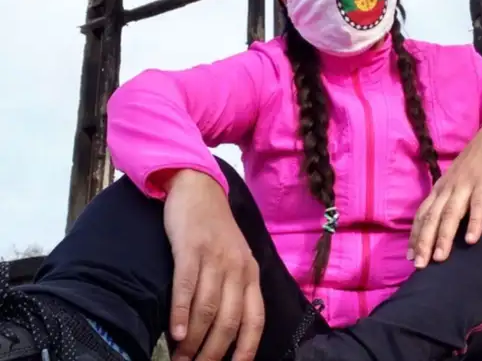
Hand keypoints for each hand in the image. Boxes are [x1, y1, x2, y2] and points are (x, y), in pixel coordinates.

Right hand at [163, 170, 264, 360]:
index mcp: (251, 274)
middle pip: (229, 321)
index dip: (245, 350)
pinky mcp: (191, 248)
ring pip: (207, 309)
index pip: (255, 320)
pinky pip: (187, 286)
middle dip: (213, 352)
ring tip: (180, 359)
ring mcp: (215, 258)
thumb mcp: (234, 259)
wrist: (199, 189)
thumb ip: (233, 290)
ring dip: (193, 340)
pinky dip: (180, 313)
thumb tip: (221, 333)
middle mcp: (238, 268)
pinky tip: (174, 333)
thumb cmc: (215, 231)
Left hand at [409, 123, 481, 268]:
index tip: (410, 257)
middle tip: (420, 266)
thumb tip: (441, 225)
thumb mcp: (458, 181)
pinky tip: (472, 240)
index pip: (423, 215)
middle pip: (432, 218)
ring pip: (450, 214)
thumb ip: (450, 199)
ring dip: (443, 237)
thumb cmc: (477, 163)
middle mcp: (448, 187)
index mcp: (441, 188)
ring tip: (440, 259)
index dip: (416, 236)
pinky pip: (480, 205)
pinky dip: (474, 222)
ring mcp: (466, 184)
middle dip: (424, 242)